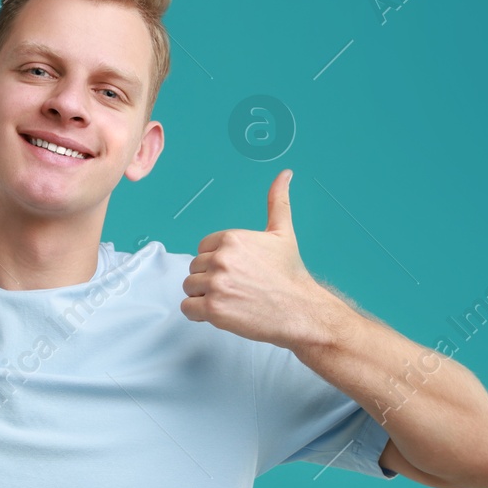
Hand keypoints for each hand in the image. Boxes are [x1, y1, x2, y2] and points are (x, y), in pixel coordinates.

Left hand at [179, 169, 326, 348]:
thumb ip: (277, 202)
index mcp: (232, 238)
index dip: (217, 262)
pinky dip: (198, 313)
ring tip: (231, 300)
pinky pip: (187, 308)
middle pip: (195, 267)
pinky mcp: (213, 309)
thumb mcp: (283, 233)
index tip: (237, 271)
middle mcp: (221, 259)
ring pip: (189, 287)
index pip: (203, 248)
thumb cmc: (290, 275)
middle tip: (237, 288)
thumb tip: (285, 174)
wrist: (300, 311)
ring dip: (204, 296)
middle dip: (210, 279)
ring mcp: (216, 284)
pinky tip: (221, 312)